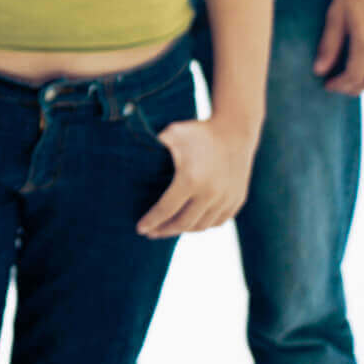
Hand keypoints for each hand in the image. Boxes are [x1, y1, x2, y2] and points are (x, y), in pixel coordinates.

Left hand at [136, 116, 258, 236]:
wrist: (235, 130)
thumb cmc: (198, 132)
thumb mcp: (172, 134)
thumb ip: (151, 145)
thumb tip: (127, 151)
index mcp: (190, 179)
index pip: (166, 209)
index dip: (151, 221)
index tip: (139, 229)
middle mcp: (210, 193)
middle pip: (183, 223)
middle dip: (164, 230)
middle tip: (151, 233)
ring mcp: (226, 199)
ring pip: (201, 225)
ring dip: (183, 230)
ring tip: (167, 228)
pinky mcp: (237, 200)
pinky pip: (217, 222)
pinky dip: (202, 225)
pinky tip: (189, 224)